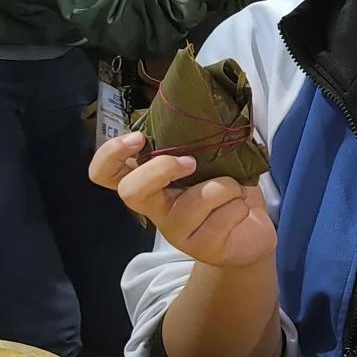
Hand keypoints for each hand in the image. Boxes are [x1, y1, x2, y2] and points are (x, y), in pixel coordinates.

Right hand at [89, 132, 276, 267]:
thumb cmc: (225, 192)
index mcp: (151, 184)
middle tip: (191, 162)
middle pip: (130, 191)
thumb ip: (193, 145)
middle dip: (162, 168)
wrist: (250, 236)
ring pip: (199, 197)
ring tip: (236, 191)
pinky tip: (241, 211)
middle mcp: (156, 209)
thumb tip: (196, 110)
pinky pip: (225, 215)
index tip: (138, 138)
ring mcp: (176, 231)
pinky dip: (241, 205)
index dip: (111, 154)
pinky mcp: (202, 247)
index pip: (105, 174)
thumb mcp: (208, 163)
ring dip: (228, 186)